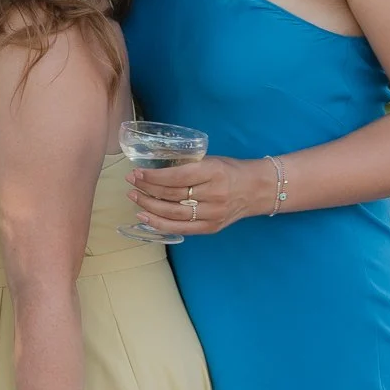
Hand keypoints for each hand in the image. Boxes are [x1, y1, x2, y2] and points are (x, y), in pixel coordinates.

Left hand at [127, 154, 272, 236]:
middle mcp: (214, 195)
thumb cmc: (231, 170)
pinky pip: (181, 228)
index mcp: (213, 172)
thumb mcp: (211, 161)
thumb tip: (153, 169)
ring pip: (173, 213)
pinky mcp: (211, 228)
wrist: (258, 189)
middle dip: (146, 189)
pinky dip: (160, 224)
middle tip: (131, 183)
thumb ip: (186, 166)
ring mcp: (213, 214)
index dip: (153, 176)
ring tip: (134, 198)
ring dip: (149, 206)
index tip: (137, 172)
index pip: (176, 177)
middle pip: (172, 195)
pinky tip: (145, 216)